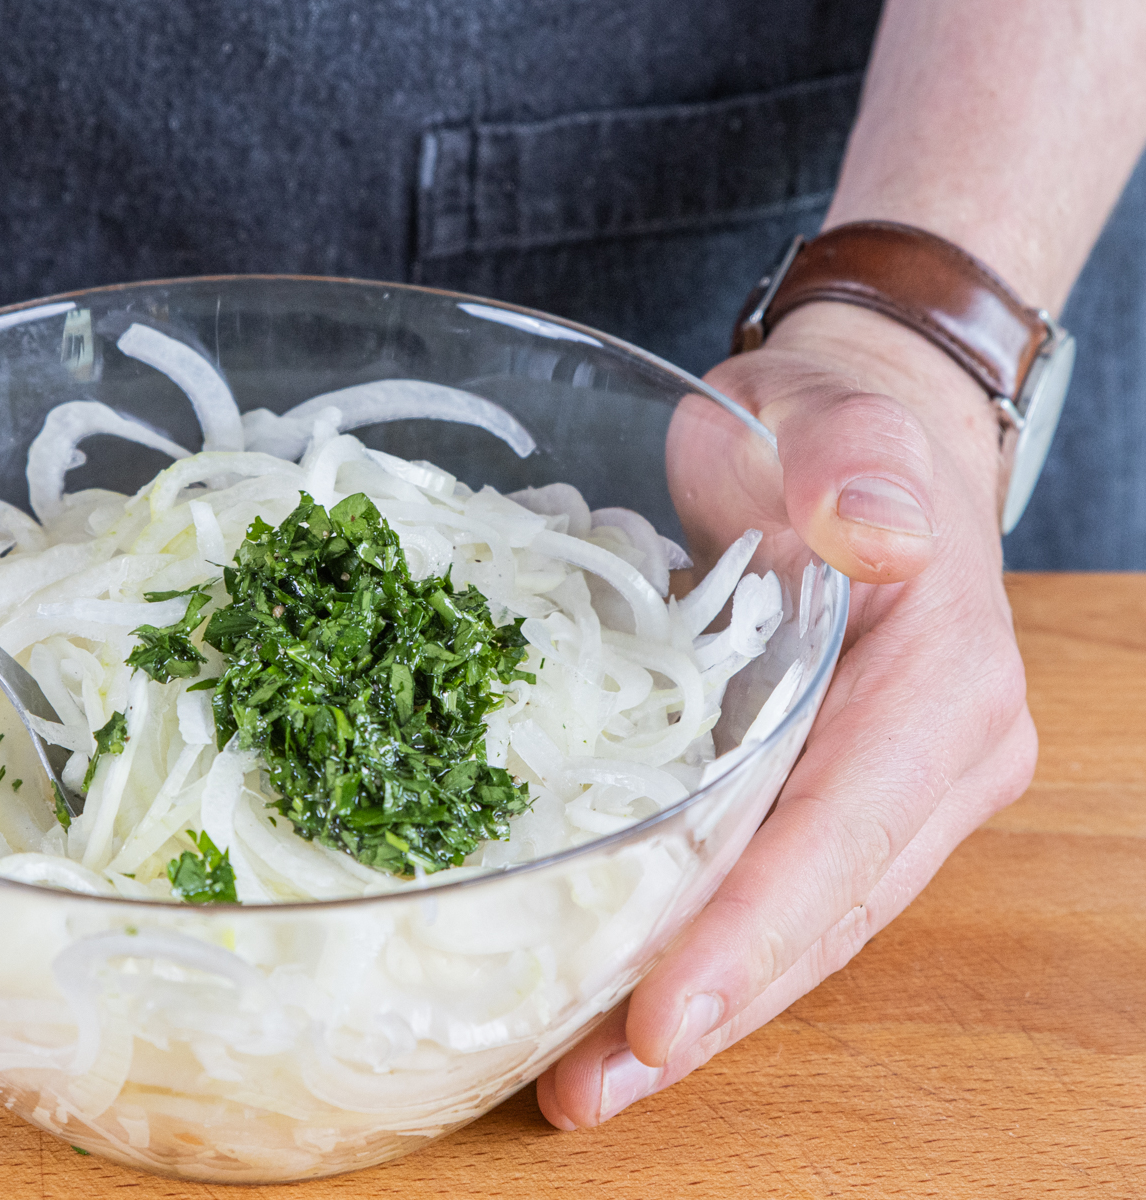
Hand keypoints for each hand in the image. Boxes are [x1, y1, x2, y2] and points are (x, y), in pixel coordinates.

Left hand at [536, 302, 1037, 1127]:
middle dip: (704, 1013)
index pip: (840, 834)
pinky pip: (758, 897)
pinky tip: (596, 1008)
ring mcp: (879, 797)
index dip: (750, 931)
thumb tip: (879, 535)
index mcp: (941, 689)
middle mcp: (928, 767)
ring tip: (577, 1088)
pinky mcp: (819, 802)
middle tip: (585, 1093)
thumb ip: (851, 462)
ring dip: (689, 1014)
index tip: (658, 1017)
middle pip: (818, 919)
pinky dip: (685, 956)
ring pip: (791, 932)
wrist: (840, 441)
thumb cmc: (824, 423)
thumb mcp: (829, 413)